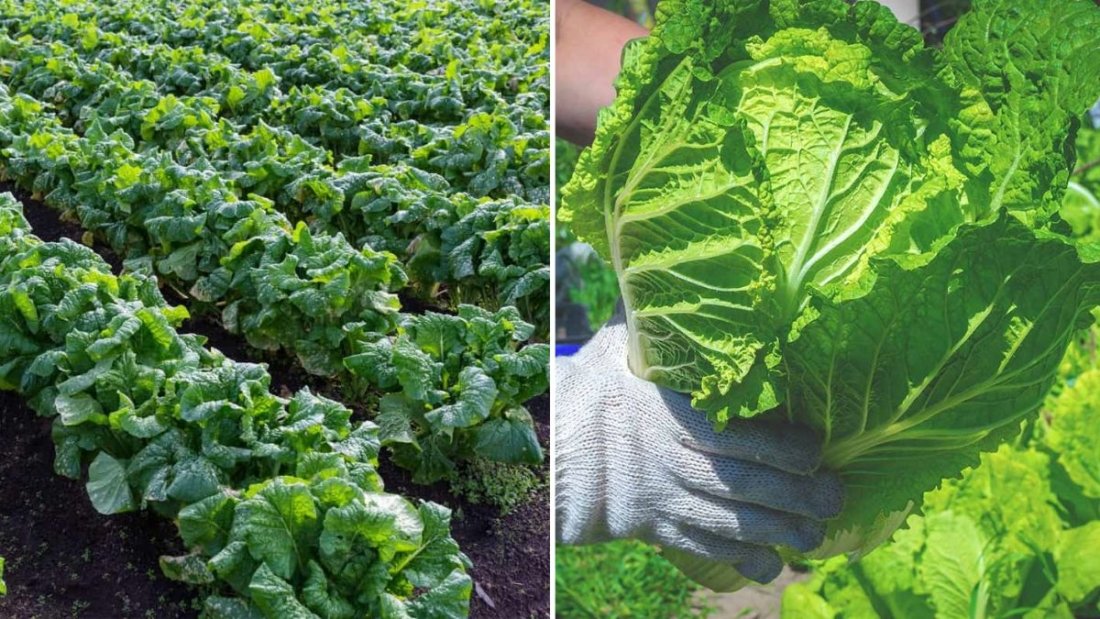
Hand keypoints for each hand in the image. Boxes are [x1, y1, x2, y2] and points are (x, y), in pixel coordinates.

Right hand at [555, 314, 843, 583]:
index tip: (817, 447)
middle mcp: (667, 460)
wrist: (555, 448)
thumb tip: (672, 265)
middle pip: (740, 484)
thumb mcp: (616, 345)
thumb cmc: (592, 386)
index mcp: (663, 414)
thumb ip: (652, 317)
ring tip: (815, 536)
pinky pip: (703, 548)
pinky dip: (738, 559)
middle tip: (835, 496)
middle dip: (795, 496)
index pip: (731, 436)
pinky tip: (770, 564)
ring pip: (728, 522)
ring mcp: (662, 498)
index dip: (779, 446)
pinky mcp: (657, 527)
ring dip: (777, 532)